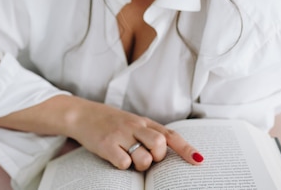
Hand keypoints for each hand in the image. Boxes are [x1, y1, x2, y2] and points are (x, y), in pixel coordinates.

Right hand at [66, 98, 202, 170]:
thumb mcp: (131, 123)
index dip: (186, 149)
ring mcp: (120, 135)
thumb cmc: (109, 123)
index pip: (170, 135)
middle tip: (147, 157)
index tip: (199, 161)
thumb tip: (166, 155)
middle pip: (159, 144)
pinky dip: (122, 165)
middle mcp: (134, 126)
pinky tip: (115, 157)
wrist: (81, 114)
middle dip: (158, 156)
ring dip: (140, 164)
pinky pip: (124, 163)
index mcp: (144, 122)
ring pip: (143, 157)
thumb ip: (148, 134)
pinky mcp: (106, 145)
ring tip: (129, 158)